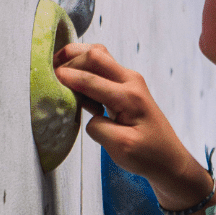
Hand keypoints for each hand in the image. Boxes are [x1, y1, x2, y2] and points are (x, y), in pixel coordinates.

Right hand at [53, 44, 213, 210]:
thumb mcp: (120, 148)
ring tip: (59, 73)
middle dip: (69, 59)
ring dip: (78, 60)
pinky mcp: (127, 86)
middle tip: (49, 72)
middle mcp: (131, 82)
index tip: (46, 79)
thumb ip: (99, 128)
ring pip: (100, 55)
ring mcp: (130, 81)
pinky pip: (103, 67)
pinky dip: (86, 69)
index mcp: (130, 97)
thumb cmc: (147, 156)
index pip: (91, 79)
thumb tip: (88, 114)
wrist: (169, 159)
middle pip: (95, 54)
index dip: (66, 77)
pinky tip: (76, 86)